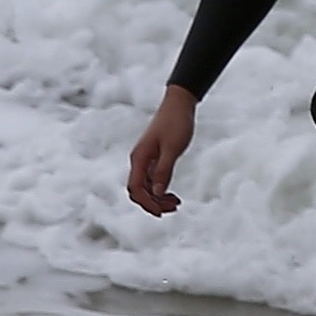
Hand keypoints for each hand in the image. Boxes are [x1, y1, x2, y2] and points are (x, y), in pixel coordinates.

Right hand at [126, 84, 198, 216]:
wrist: (179, 103)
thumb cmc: (176, 122)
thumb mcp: (173, 149)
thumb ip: (164, 171)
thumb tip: (158, 193)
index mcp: (139, 158)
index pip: (136, 189)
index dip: (147, 203)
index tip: (162, 212)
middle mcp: (139, 161)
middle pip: (139, 191)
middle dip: (153, 203)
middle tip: (173, 209)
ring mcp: (146, 160)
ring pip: (147, 187)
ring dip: (158, 198)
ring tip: (176, 204)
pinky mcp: (154, 158)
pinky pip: (153, 180)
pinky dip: (162, 189)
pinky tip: (173, 195)